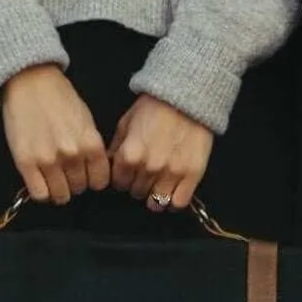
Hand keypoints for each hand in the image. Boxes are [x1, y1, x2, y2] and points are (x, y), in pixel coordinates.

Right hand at [0, 64, 110, 204]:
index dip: (92, 180)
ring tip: (52, 175)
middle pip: (79, 189)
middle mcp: (72, 155)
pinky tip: (40, 180)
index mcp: (91, 144)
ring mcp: (48, 160)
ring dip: (57, 189)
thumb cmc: (60, 100)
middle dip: (73, 182)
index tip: (85, 174)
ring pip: (60, 196)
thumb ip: (92, 149)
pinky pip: (40, 195)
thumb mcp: (87, 122)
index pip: (99, 183)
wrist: (30, 82)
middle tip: (64, 170)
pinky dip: (41, 192)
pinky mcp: (26, 163)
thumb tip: (95, 173)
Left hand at [108, 94, 213, 212]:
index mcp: (129, 155)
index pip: (119, 184)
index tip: (129, 174)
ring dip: (155, 196)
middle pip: (137, 193)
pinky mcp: (191, 176)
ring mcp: (171, 173)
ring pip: (156, 202)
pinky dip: (173, 203)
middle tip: (145, 175)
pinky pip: (178, 203)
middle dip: (138, 185)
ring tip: (158, 187)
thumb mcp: (126, 123)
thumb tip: (110, 165)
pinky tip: (172, 196)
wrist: (186, 98)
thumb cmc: (154, 108)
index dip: (123, 179)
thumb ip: (116, 147)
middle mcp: (149, 168)